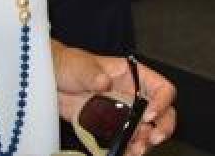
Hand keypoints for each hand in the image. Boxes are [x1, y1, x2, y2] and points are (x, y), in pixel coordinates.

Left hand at [50, 41, 176, 154]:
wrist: (51, 83)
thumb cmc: (71, 66)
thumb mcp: (81, 66)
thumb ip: (92, 74)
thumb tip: (103, 83)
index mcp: (134, 76)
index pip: (161, 88)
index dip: (162, 102)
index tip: (150, 114)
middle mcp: (133, 96)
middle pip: (162, 113)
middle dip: (163, 127)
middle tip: (153, 138)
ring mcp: (124, 114)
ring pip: (146, 131)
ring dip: (145, 143)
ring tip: (136, 150)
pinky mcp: (111, 129)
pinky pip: (126, 142)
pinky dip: (127, 150)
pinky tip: (124, 154)